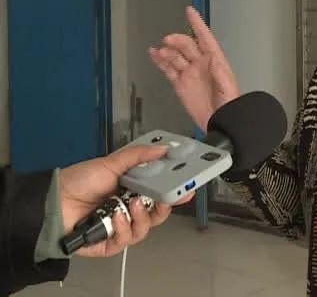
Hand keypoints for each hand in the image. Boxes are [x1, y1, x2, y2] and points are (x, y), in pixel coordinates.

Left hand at [59, 145, 192, 257]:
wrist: (53, 202)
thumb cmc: (80, 181)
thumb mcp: (112, 163)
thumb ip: (139, 155)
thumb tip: (164, 148)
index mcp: (134, 189)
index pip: (161, 192)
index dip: (176, 191)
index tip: (188, 187)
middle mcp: (129, 209)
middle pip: (158, 213)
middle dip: (165, 206)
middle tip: (167, 198)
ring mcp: (121, 226)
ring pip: (145, 228)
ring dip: (141, 216)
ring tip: (132, 205)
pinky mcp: (110, 243)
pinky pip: (126, 239)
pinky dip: (123, 227)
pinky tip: (114, 217)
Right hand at [149, 6, 240, 130]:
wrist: (221, 122)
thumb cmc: (229, 105)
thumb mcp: (227, 87)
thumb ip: (220, 73)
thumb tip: (212, 60)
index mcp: (214, 61)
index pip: (205, 37)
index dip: (197, 24)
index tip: (190, 11)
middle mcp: (201, 65)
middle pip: (187, 45)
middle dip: (178, 40)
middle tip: (168, 40)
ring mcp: (190, 74)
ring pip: (176, 56)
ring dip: (168, 51)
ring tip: (161, 51)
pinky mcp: (181, 85)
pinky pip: (169, 69)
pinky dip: (160, 62)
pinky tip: (154, 54)